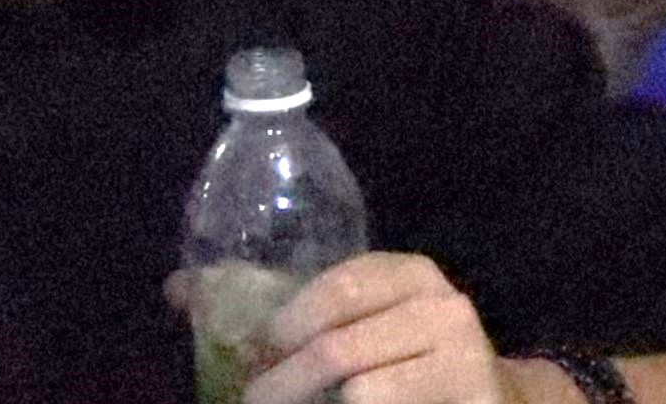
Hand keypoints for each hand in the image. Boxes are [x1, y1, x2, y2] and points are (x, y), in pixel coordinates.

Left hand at [220, 253, 501, 403]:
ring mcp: (461, 352)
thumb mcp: (354, 326)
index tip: (249, 357)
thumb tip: (178, 289)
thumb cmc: (404, 364)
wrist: (487, 401)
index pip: (336, 287)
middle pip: (336, 346)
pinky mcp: (468, 391)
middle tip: (251, 402)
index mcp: (408, 274)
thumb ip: (282, 311)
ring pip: (359, 388)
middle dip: (281, 384)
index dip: (281, 326)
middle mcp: (441, 304)